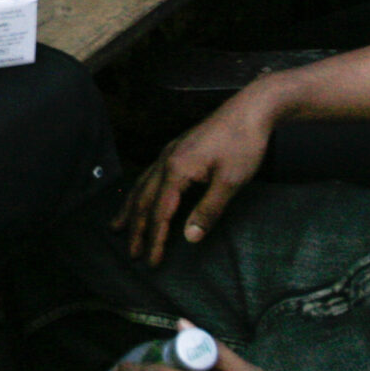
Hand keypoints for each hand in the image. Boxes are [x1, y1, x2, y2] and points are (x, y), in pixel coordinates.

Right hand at [113, 85, 275, 264]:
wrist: (251, 108)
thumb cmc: (244, 143)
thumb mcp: (230, 181)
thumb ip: (208, 210)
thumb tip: (189, 238)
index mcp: (177, 170)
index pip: (160, 213)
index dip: (155, 240)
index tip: (151, 262)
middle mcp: (166, 160)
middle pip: (143, 200)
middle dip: (136, 229)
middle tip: (131, 253)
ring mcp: (170, 152)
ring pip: (142, 185)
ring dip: (130, 209)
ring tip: (118, 226)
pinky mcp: (178, 148)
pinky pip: (150, 174)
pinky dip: (140, 191)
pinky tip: (141, 195)